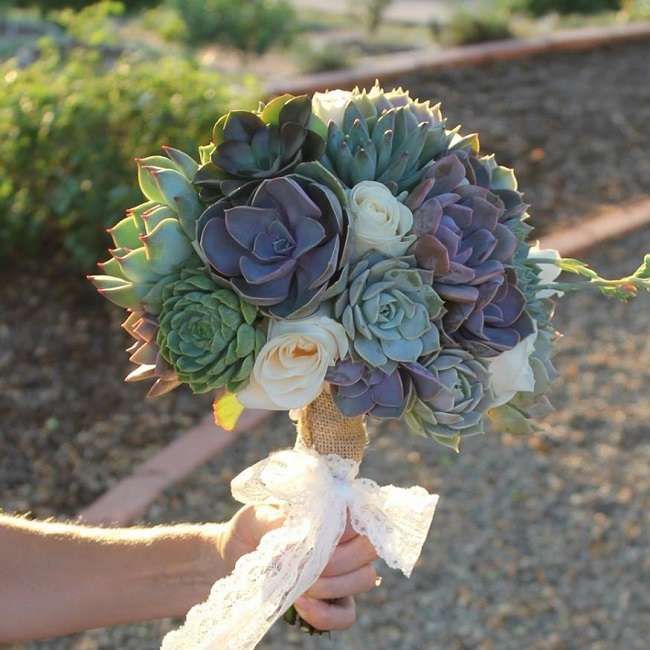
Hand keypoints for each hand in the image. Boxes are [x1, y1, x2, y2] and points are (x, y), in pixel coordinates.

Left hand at [221, 505, 378, 630]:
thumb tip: (306, 533)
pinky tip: (301, 605)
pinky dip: (327, 614)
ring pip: (365, 578)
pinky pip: (348, 614)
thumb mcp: (260, 515)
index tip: (314, 539)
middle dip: (337, 562)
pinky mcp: (334, 599)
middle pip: (369, 548)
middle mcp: (347, 536)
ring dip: (331, 586)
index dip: (344, 530)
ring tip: (298, 586)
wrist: (233, 553)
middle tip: (305, 566)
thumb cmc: (252, 525)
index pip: (362, 514)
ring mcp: (345, 569)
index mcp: (334, 507)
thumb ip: (282, 520)